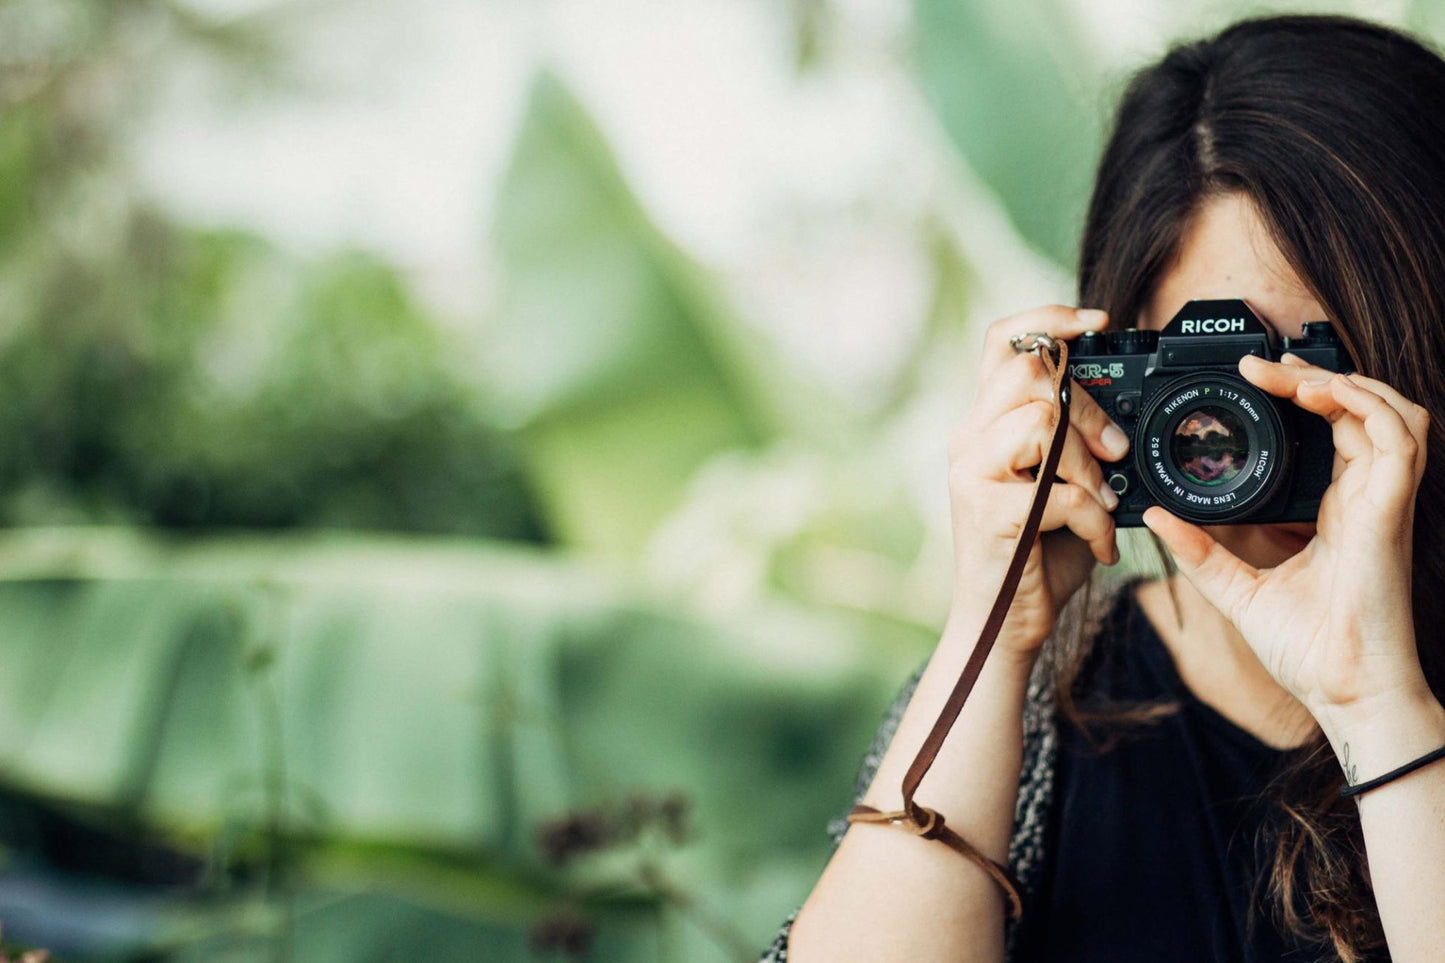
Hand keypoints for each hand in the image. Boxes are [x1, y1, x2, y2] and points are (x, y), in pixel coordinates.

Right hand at [947, 305, 1129, 660]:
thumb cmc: (1037, 554)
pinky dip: (1095, 520)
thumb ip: (1073, 440)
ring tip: (1103, 501)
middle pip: (1029, 370)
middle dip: (1089, 406)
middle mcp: (968, 440)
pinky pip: (1060, 492)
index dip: (1048, 318)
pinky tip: (1099, 544)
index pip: (1001, 340)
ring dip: (1090, 464)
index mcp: (984, 424)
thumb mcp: (1059, 483)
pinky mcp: (990, 515)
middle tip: (1115, 451)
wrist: (1003, 626)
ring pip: (1041, 420)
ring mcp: (972, 475)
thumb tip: (1124, 407)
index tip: (1098, 322)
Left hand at [1141, 351, 1431, 713]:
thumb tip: (1159, 518)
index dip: (1307, 396)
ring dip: (1345, 382)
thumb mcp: (1237, 590)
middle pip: (1363, 411)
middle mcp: (1367, 500)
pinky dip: (1364, 406)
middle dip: (1317, 376)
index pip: (1336, 432)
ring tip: (1291, 375)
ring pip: (1392, 413)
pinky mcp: (1389, 512)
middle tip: (1263, 365)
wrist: (1343, 691)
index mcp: (1338, 512)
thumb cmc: (1307, 652)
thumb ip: (1200, 552)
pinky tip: (1320, 395)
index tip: (1257, 379)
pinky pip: (1397, 440)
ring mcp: (1383, 503)